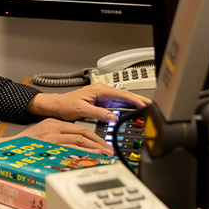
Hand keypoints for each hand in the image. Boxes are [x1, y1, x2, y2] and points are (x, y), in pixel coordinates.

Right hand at [15, 118, 113, 155]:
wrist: (7, 148)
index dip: (94, 137)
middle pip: (82, 132)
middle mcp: (54, 127)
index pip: (79, 128)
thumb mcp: (42, 137)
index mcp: (53, 123)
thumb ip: (57, 139)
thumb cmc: (23, 146)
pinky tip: (91, 157)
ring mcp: (52, 136)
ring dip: (95, 148)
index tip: (103, 145)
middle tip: (109, 151)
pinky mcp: (49, 144)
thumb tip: (75, 150)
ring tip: (105, 155)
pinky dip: (83, 153)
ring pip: (80, 140)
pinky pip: (71, 149)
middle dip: (99, 142)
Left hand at [26, 84, 149, 123]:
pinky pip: (117, 105)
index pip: (121, 94)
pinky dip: (126, 107)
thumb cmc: (65, 105)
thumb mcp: (82, 110)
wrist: (56, 106)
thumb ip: (99, 114)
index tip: (144, 104)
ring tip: (146, 108)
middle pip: (125, 95)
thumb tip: (113, 118)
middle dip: (139, 100)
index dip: (134, 99)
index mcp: (99, 90)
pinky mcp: (101, 103)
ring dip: (134, 104)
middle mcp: (102, 92)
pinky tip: (133, 111)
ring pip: (122, 100)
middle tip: (152, 105)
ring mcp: (102, 97)